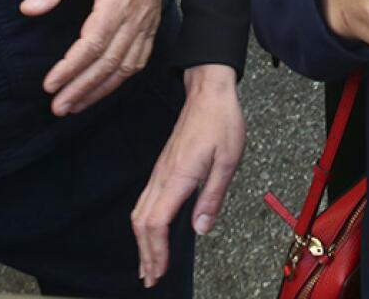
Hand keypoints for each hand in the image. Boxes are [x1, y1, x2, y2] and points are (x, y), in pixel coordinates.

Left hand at [21, 0, 162, 115]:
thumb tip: (28, 9)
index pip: (95, 43)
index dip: (71, 67)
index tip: (49, 84)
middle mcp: (139, 15)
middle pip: (111, 62)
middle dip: (83, 88)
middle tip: (59, 107)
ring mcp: (149, 22)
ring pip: (127, 66)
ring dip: (101, 90)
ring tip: (75, 105)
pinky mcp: (151, 25)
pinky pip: (139, 59)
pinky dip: (120, 79)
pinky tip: (102, 89)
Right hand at [132, 65, 244, 288]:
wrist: (208, 91)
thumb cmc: (222, 121)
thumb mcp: (228, 159)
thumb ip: (213, 196)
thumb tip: (200, 228)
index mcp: (179, 176)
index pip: (156, 222)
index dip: (156, 250)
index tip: (159, 271)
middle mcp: (163, 176)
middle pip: (142, 222)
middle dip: (145, 253)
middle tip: (151, 277)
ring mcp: (160, 171)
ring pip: (141, 212)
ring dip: (142, 241)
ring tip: (149, 263)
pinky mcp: (163, 167)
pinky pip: (146, 201)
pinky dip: (146, 224)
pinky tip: (153, 232)